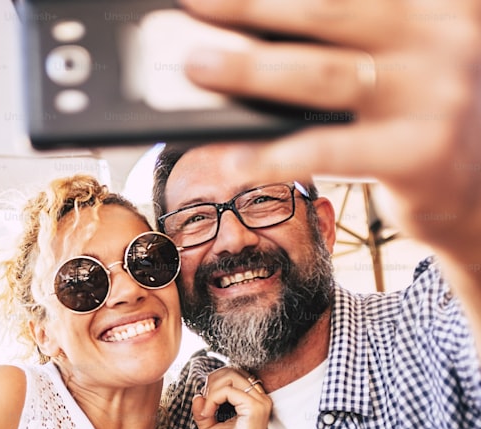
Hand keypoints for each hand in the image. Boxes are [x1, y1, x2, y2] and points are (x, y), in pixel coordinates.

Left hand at [180, 0, 480, 254]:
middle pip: (329, 9)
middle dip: (252, 5)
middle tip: (197, 4)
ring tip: (198, 64)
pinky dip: (275, 154)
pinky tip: (233, 157)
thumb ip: (344, 37)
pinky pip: (330, 149)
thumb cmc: (415, 114)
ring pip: (324, 74)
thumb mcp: (396, 58)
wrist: (478, 190)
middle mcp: (441, 37)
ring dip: (251, 68)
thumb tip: (245, 29)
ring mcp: (435, 95)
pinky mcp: (420, 153)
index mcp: (434, 2)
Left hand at [192, 368, 271, 428]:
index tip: (204, 403)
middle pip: (231, 371)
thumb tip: (197, 395)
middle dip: (211, 383)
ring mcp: (260, 402)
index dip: (213, 383)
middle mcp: (260, 398)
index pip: (233, 374)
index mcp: (253, 399)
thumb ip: (203, 408)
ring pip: (230, 377)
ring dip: (211, 391)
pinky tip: (209, 413)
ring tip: (206, 411)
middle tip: (204, 404)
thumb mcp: (209, 425)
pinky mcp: (255, 409)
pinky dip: (213, 398)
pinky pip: (228, 391)